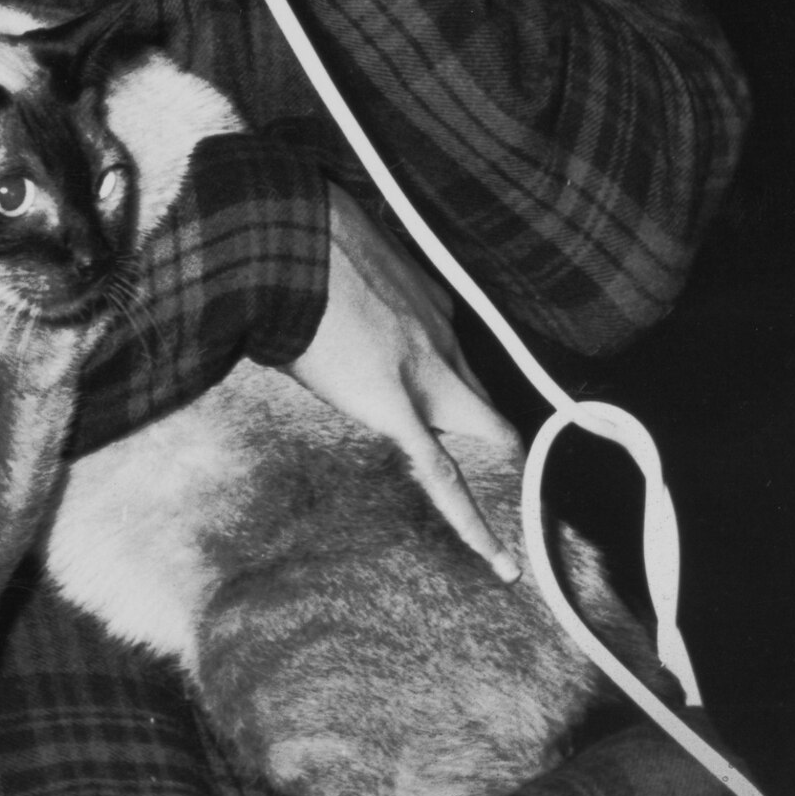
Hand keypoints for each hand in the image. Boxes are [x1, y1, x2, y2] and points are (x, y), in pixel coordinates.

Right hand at [284, 188, 520, 579]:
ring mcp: (428, 375)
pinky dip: (474, 524)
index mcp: (430, 303)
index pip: (455, 355)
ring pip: (479, 432)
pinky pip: (443, 479)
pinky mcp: (399, 409)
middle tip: (505, 473)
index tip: (453, 401)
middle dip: (494, 436)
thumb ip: (353, 285)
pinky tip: (498, 559)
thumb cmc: (299, 236)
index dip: (458, 385)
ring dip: (490, 467)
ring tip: (509, 517)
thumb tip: (322, 292)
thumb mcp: (345, 251)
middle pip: (482, 399)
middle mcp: (443, 339)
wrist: (284, 242)